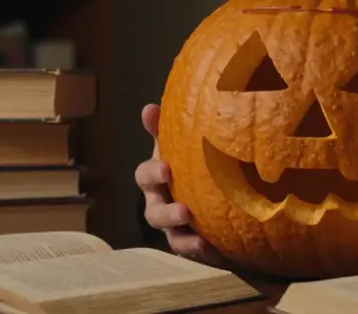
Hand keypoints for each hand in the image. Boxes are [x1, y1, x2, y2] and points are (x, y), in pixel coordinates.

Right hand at [135, 104, 226, 266]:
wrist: (212, 194)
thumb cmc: (189, 162)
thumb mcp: (180, 145)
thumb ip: (165, 129)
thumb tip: (148, 108)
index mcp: (157, 179)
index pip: (146, 175)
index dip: (153, 173)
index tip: (166, 169)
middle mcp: (160, 204)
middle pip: (154, 212)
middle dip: (166, 212)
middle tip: (184, 210)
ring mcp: (174, 228)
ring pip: (171, 236)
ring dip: (183, 235)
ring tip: (200, 235)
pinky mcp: (190, 244)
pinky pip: (191, 250)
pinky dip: (198, 249)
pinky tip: (212, 246)